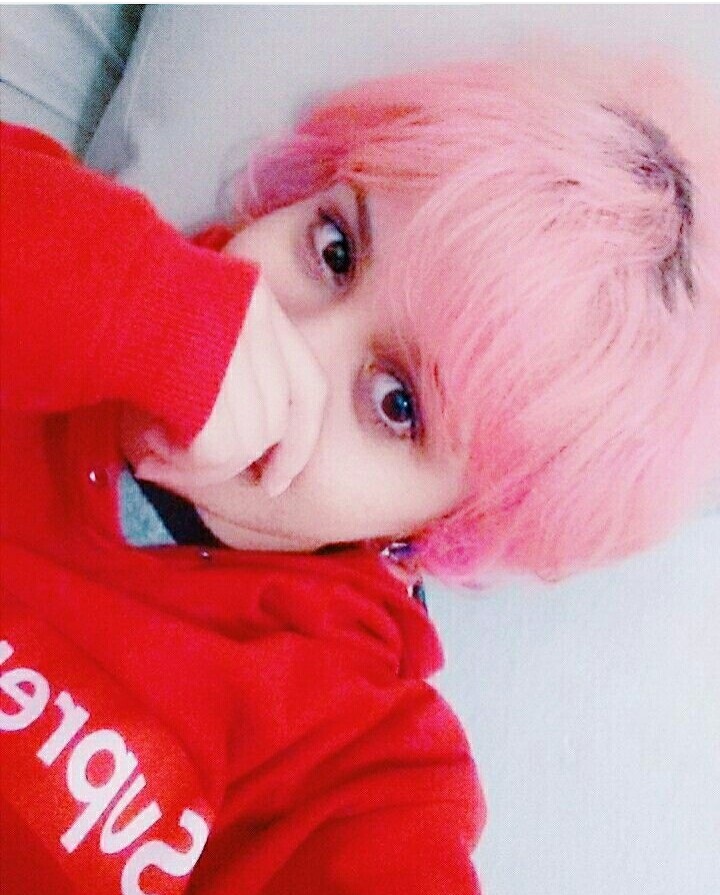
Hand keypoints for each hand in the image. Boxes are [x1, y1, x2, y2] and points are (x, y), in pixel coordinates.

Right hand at [134, 277, 326, 495]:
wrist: (82, 282)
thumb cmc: (127, 311)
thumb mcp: (190, 334)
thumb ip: (227, 379)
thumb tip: (249, 458)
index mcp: (260, 302)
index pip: (310, 388)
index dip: (300, 444)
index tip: (276, 481)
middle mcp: (256, 318)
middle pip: (273, 423)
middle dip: (237, 461)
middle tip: (185, 463)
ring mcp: (234, 343)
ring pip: (247, 442)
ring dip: (202, 463)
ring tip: (155, 443)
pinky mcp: (208, 373)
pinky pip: (219, 450)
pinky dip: (187, 464)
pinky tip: (150, 445)